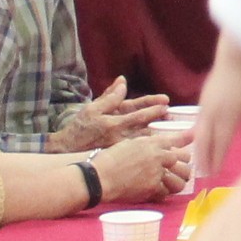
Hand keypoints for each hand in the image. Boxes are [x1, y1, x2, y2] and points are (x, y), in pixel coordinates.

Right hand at [52, 76, 167, 154]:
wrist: (67, 151)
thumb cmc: (79, 128)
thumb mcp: (92, 108)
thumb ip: (109, 96)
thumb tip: (122, 81)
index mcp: (114, 122)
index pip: (138, 113)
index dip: (152, 106)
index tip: (166, 101)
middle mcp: (119, 136)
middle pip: (145, 128)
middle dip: (160, 122)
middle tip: (174, 117)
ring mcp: (120, 149)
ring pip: (143, 142)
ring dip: (157, 137)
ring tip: (172, 132)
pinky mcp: (119, 159)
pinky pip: (137, 154)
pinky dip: (149, 151)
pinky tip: (160, 150)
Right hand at [97, 127, 192, 203]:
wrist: (99, 177)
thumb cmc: (108, 159)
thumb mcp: (128, 144)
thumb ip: (145, 144)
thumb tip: (155, 146)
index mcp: (151, 143)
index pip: (176, 140)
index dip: (188, 138)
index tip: (196, 136)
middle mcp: (158, 156)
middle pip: (185, 159)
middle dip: (185, 164)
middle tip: (180, 169)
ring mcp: (157, 173)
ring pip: (181, 178)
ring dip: (179, 180)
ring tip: (175, 182)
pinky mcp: (153, 188)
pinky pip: (167, 192)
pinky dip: (164, 192)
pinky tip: (159, 191)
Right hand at [195, 35, 240, 181]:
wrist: (234, 55)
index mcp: (226, 117)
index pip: (219, 144)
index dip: (216, 160)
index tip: (214, 174)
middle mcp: (212, 114)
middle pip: (204, 141)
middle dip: (203, 158)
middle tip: (202, 174)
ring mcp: (205, 106)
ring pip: (199, 132)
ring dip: (198, 148)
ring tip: (198, 161)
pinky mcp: (203, 99)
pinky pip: (198, 122)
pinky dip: (197, 134)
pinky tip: (199, 138)